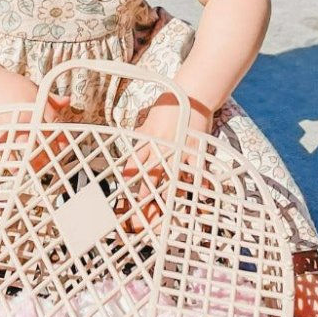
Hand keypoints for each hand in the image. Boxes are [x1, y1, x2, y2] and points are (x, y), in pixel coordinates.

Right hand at [0, 70, 69, 174]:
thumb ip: (51, 98)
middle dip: (50, 150)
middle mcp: (25, 113)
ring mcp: (10, 122)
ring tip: (40, 168)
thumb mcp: (33, 87)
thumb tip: (67, 101)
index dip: (61, 135)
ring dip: (34, 158)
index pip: (54, 120)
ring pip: (26, 144)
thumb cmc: (8, 84)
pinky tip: (18, 169)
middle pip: (42, 135)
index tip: (64, 146)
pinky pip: (6, 149)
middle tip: (55, 161)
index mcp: (35, 102)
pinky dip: (12, 161)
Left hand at [115, 92, 212, 233]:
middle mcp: (160, 147)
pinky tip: (196, 204)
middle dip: (143, 202)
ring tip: (161, 221)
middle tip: (137, 223)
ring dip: (165, 202)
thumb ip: (140, 140)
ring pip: (171, 181)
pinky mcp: (196, 150)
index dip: (126, 188)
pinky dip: (196, 188)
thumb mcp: (147, 122)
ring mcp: (180, 150)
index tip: (120, 206)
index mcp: (146, 140)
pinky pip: (196, 173)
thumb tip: (131, 158)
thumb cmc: (168, 106)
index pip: (132, 168)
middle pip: (149, 180)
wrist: (192, 93)